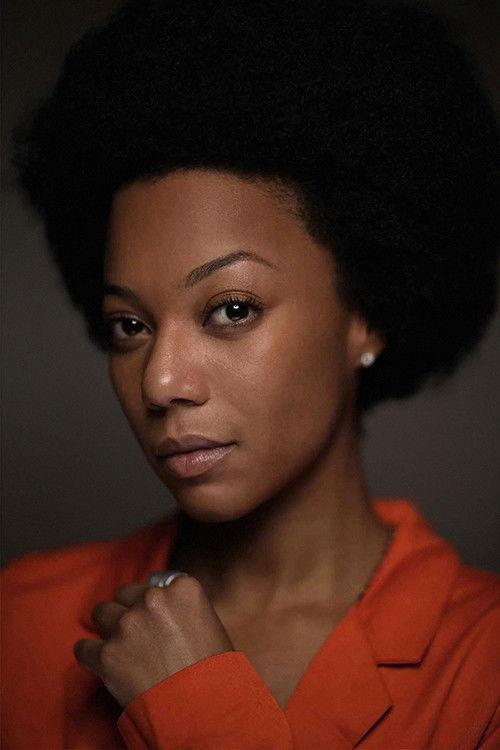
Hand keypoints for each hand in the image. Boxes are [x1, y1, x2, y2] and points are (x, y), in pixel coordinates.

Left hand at [74, 575, 234, 707]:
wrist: (203, 710)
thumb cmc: (214, 673)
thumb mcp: (210, 625)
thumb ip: (183, 609)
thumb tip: (164, 611)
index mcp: (182, 588)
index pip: (156, 582)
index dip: (154, 601)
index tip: (156, 618)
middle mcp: (153, 599)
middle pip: (125, 593)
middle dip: (129, 610)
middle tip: (138, 634)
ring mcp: (127, 625)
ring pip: (102, 613)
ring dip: (109, 628)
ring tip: (121, 648)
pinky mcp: (107, 655)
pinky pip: (84, 648)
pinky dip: (91, 656)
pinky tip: (102, 664)